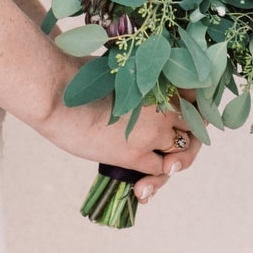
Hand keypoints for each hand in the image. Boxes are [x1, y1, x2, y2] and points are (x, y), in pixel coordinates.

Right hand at [32, 56, 203, 204]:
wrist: (57, 94)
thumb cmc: (78, 76)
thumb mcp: (117, 69)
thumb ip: (137, 82)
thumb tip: (140, 90)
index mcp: (161, 80)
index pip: (195, 100)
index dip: (192, 114)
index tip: (184, 122)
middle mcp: (164, 105)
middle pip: (194, 128)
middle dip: (187, 140)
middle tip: (175, 151)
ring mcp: (153, 131)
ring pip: (181, 152)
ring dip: (174, 161)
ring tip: (163, 168)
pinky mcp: (137, 154)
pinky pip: (160, 170)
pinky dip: (155, 179)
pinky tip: (142, 183)